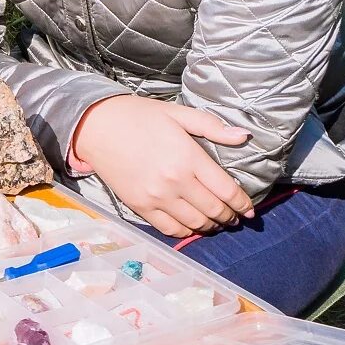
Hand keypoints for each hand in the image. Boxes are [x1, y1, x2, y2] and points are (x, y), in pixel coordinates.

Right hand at [70, 96, 256, 237]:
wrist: (95, 126)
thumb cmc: (138, 116)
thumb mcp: (177, 113)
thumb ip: (212, 127)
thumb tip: (244, 136)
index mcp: (188, 157)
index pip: (226, 190)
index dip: (242, 203)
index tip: (248, 208)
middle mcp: (174, 181)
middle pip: (214, 210)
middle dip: (230, 216)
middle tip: (235, 216)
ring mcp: (156, 197)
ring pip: (195, 223)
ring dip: (211, 226)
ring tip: (216, 222)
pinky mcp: (140, 206)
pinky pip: (170, 229)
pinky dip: (186, 231)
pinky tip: (191, 225)